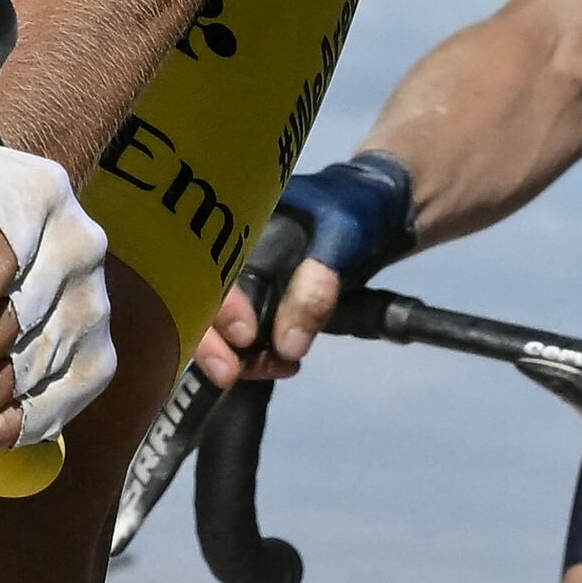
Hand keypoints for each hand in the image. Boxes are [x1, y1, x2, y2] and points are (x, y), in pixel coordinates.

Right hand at [206, 152, 417, 378]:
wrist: (384, 210)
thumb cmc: (359, 209)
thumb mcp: (343, 237)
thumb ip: (316, 285)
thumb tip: (286, 345)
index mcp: (237, 222)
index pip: (206, 265)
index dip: (217, 303)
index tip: (244, 336)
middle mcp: (229, 252)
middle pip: (197, 300)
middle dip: (210, 341)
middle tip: (230, 373)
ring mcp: (245, 280)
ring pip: (217, 325)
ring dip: (238, 355)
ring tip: (280, 368)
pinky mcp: (263, 304)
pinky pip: (246, 337)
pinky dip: (259, 357)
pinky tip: (287, 364)